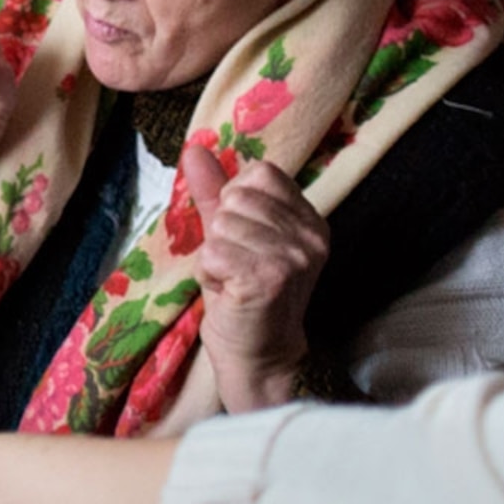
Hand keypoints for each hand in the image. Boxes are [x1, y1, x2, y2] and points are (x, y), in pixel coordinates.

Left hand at [178, 143, 327, 411]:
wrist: (258, 354)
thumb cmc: (242, 293)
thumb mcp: (230, 236)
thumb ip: (214, 192)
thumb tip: (194, 148)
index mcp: (308, 219)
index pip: (260, 174)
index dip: (235, 202)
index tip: (243, 239)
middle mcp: (309, 234)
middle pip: (236, 198)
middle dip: (221, 234)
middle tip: (236, 266)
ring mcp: (294, 255)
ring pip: (221, 226)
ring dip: (214, 257)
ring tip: (233, 280)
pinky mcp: (270, 277)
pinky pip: (213, 252)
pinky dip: (210, 274)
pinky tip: (229, 292)